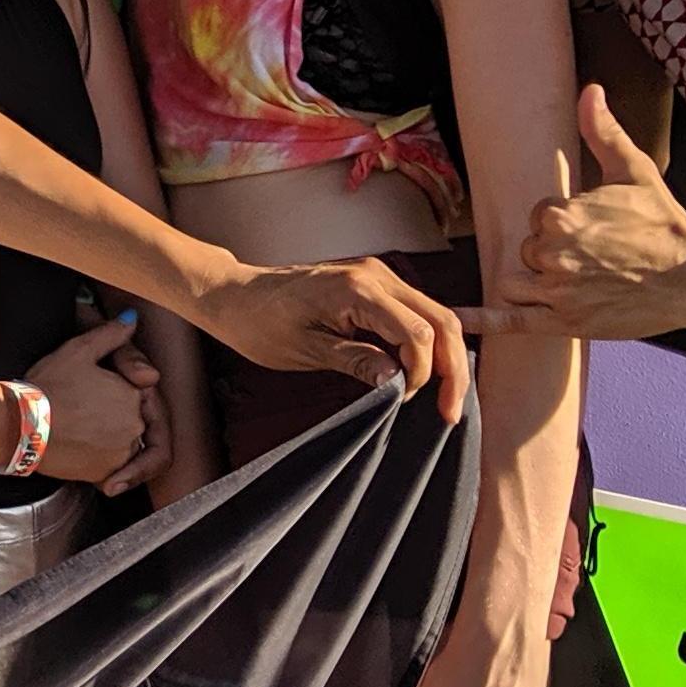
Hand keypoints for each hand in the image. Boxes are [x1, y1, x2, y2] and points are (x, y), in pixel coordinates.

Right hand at [24, 313, 166, 492]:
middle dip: (112, 416)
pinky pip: (114, 471)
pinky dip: (101, 462)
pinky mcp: (104, 474)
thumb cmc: (48, 387)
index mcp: (134, 395)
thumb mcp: (79, 351)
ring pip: (125, 446)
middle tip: (83, 412)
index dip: (117, 389)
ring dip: (108, 440)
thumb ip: (111, 334)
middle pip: (134, 420)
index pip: (139, 392)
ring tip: (79, 431)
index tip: (94, 392)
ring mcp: (121, 453)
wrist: (22, 426)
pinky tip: (79, 450)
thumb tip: (131, 319)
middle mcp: (134, 426)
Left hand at [206, 253, 473, 421]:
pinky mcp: (375, 284)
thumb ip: (356, 361)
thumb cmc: (260, 323)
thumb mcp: (305, 350)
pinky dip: (428, 343)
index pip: (418, 333)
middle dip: (451, 368)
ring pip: (435, 315)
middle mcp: (377, 274)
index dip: (422, 374)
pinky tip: (429, 373)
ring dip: (443, 357)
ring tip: (443, 398)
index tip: (405, 402)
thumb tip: (398, 383)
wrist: (234, 295)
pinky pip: (416, 312)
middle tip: (449, 412)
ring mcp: (378, 275)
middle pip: (441, 320)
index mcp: (358, 288)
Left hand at [477, 83, 685, 341]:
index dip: (561, 222)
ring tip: (570, 281)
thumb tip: (590, 91)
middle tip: (592, 256)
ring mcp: (558, 291)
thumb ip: (602, 131)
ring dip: (532, 281)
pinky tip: (458, 319)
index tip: (592, 229)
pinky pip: (512, 321)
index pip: (537, 216)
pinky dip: (484, 320)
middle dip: (550, 252)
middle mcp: (554, 253)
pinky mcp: (565, 322)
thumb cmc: (664, 220)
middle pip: (527, 250)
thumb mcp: (633, 169)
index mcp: (562, 215)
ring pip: (516, 282)